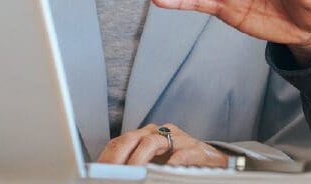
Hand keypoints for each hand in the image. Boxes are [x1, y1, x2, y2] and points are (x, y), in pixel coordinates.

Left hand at [97, 123, 228, 166]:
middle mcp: (159, 133)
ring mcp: (177, 139)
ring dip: (138, 159)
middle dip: (118, 156)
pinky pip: (179, 154)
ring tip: (132, 174)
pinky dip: (169, 163)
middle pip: (132, 138)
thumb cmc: (178, 164)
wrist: (213, 162)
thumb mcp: (154, 163)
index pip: (120, 142)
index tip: (97, 171)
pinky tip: (163, 172)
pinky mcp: (194, 149)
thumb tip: (112, 178)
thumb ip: (135, 166)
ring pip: (152, 141)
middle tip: (111, 173)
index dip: (108, 157)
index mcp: (145, 136)